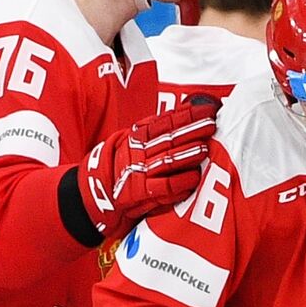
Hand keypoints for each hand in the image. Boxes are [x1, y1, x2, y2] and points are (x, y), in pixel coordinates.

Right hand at [77, 100, 217, 238]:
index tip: (206, 111)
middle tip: (211, 126)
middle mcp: (138, 153)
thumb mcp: (133, 142)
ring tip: (204, 149)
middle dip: (192, 131)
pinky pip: (163, 188)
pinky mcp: (140, 194)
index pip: (165, 123)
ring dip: (187, 155)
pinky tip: (194, 177)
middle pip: (168, 140)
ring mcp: (138, 173)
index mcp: (137, 137)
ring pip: (166, 162)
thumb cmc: (122, 166)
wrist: (94, 194)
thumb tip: (185, 112)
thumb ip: (157, 129)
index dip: (186, 116)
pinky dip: (180, 183)